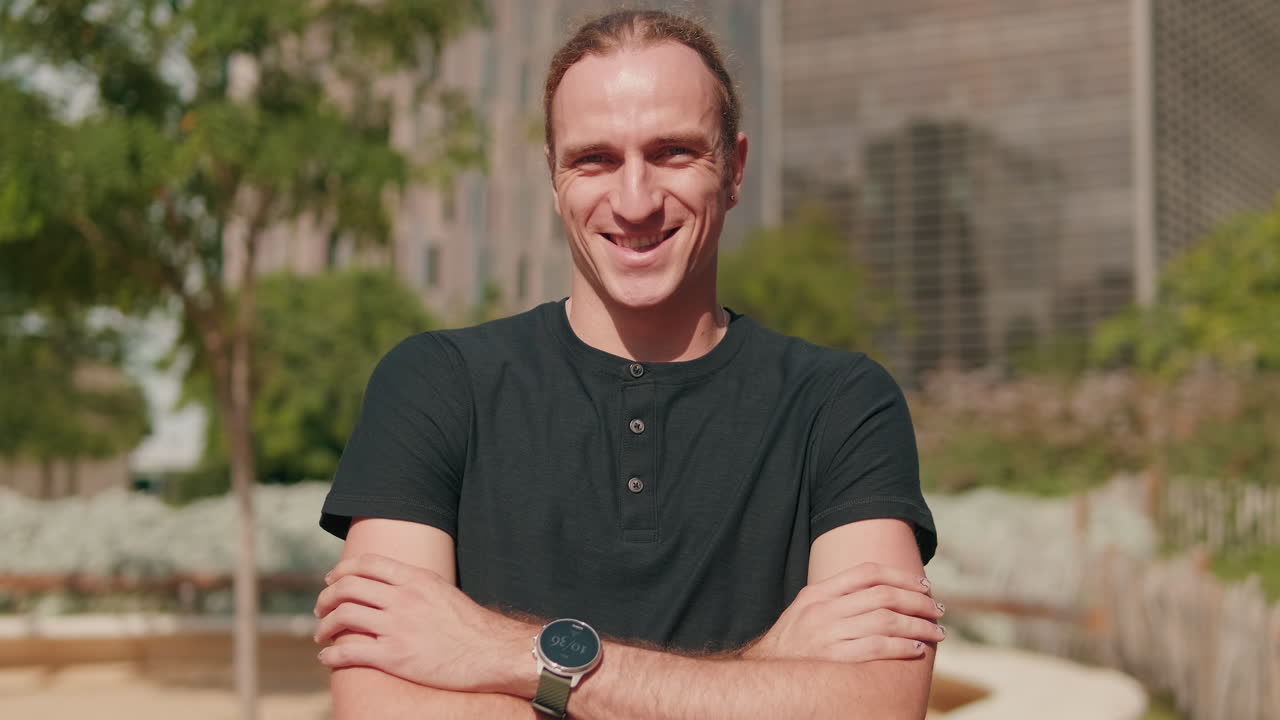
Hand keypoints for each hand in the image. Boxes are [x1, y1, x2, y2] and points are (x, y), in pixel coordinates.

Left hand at [313, 553, 532, 693]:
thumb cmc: (469, 625)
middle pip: (348, 587)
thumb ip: (415, 584)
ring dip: (324, 625)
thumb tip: (392, 583)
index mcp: (415, 579)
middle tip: (321, 608)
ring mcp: (397, 627)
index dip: (341, 570)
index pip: (366, 564)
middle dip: (326, 597)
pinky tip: (327, 657)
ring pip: (343, 616)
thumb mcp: (442, 591)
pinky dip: (331, 654)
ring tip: (322, 633)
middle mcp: (403, 599)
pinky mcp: (395, 657)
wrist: (490, 652)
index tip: (330, 579)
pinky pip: (350, 652)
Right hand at [743, 562, 944, 661]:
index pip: (866, 573)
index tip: (922, 586)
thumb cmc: (790, 644)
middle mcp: (823, 609)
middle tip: (938, 610)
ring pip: (885, 621)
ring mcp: (827, 634)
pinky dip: (901, 647)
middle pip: (883, 596)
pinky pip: (876, 648)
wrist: (763, 673)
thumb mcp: (805, 609)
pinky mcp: (834, 659)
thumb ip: (834, 597)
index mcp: (817, 593)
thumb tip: (877, 590)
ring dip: (917, 625)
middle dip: (917, 602)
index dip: (900, 576)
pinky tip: (916, 650)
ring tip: (937, 632)